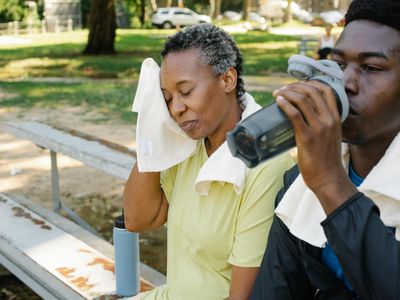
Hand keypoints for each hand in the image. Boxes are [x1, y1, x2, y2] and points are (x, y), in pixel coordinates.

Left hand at [273, 81, 356, 213]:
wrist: (328, 178)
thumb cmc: (326, 160)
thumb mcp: (330, 136)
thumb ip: (322, 125)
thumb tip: (302, 118)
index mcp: (336, 118)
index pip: (326, 90)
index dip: (311, 83)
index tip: (298, 85)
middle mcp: (329, 119)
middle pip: (312, 91)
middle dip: (295, 86)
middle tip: (283, 89)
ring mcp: (319, 128)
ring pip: (302, 100)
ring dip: (287, 93)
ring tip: (277, 94)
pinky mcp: (307, 137)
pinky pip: (294, 114)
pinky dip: (284, 105)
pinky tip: (278, 101)